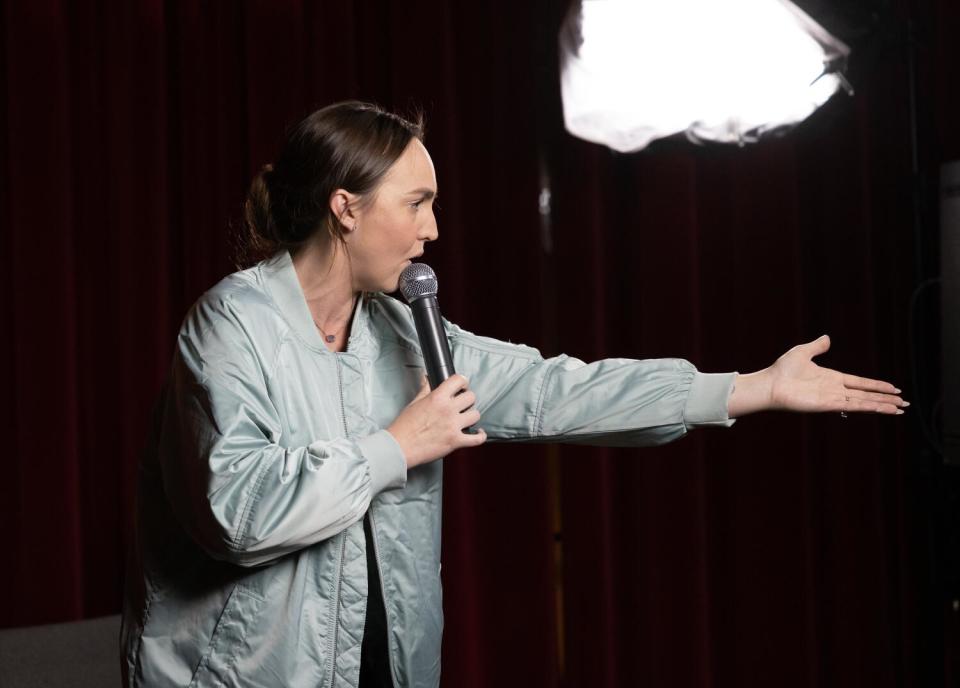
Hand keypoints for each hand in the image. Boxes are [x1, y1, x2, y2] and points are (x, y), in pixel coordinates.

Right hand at [387, 374, 486, 467]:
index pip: (458, 380)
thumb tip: (427, 378)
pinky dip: (480, 436)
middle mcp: (448, 410)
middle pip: (471, 397)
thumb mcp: (414, 403)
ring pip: (476, 415)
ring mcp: (453, 426)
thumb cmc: (404, 426)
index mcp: (437, 398)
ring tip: (465, 418)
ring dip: (471, 416)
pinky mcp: (456, 442)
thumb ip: (425, 389)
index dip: (462, 381)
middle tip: (462, 404)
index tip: (462, 385)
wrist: (400, 447)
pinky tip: (478, 433)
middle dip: (467, 399)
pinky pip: (477, 439)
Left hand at [727, 335, 907, 417]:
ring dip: (882, 406)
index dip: (877, 386)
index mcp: (832, 378)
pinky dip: (868, 407)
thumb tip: (827, 338)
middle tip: (904, 404)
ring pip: (864, 403)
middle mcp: (835, 390)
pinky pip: (852, 406)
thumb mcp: (802, 352)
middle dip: (886, 400)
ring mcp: (833, 399)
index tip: (893, 389)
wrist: (770, 384)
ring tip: (900, 410)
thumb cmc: (782, 370)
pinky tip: (882, 409)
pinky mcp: (828, 405)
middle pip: (866, 395)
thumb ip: (817, 347)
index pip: (860, 383)